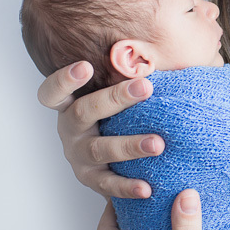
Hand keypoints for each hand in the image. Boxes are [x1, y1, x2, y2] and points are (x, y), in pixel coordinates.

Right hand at [36, 61, 162, 198]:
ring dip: (130, 145)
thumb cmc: (122, 112)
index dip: (64, 80)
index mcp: (70, 105)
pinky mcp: (93, 180)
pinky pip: (109, 184)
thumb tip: (176, 41)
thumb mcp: (119, 93)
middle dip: (116, 98)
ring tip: (158, 143)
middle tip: (145, 87)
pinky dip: (127, 186)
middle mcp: (70, 130)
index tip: (86, 66)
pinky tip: (147, 187)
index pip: (53, 92)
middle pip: (84, 112)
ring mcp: (79, 156)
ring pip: (101, 149)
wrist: (117, 158)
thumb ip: (135, 71)